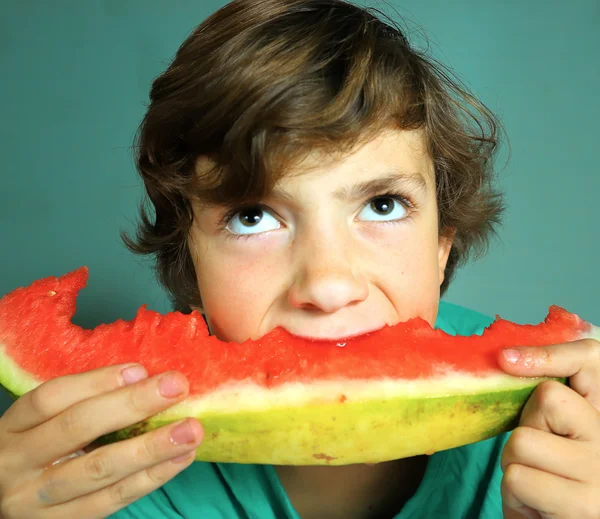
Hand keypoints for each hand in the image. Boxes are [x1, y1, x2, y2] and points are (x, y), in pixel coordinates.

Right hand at [0, 364, 202, 518]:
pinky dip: (151, 478)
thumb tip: (143, 376)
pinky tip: (180, 458)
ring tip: (190, 430)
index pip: (51, 397)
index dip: (97, 381)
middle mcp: (17, 462)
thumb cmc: (41, 448)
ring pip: (100, 469)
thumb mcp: (45, 422)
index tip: (140, 369)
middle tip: (177, 386)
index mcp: (14, 426)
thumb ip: (83, 400)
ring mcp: (35, 499)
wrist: (8, 501)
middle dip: (132, 404)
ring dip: (152, 447)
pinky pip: (112, 500)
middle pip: (77, 427)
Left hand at [498, 339, 599, 518]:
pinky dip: (515, 496)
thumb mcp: (547, 432)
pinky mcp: (581, 505)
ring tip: (536, 485)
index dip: (546, 359)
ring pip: (521, 442)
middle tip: (539, 459)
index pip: (590, 358)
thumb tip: (507, 357)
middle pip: (544, 400)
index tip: (509, 360)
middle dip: (524, 429)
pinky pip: (517, 478)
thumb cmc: (547, 480)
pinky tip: (536, 507)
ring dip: (514, 466)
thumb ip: (539, 397)